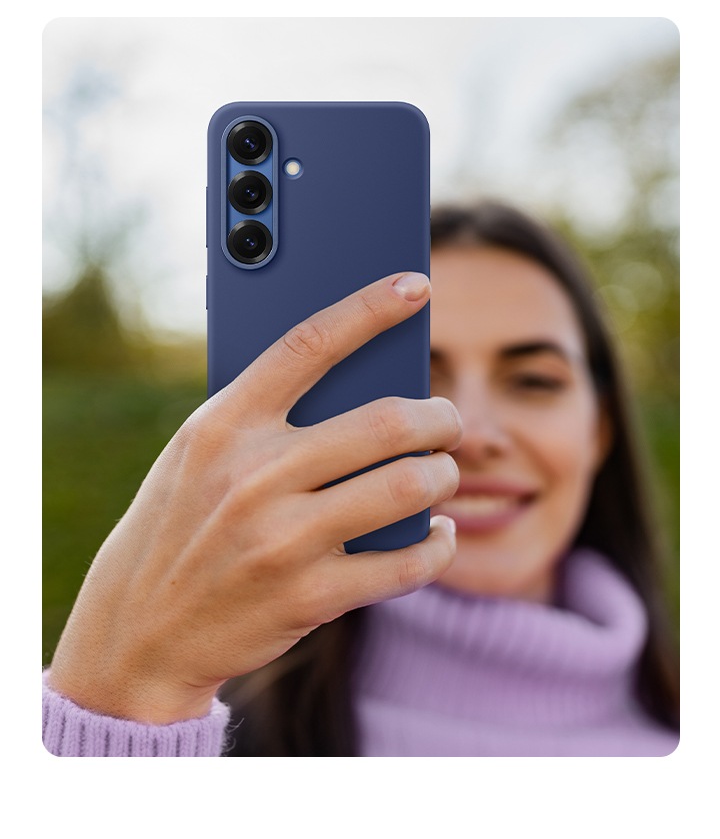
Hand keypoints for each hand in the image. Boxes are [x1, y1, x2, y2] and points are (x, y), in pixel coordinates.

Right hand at [48, 271, 460, 723]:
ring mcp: (281, 538)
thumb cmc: (181, 525)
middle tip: (448, 422)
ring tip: (441, 474)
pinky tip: (434, 533)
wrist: (139, 631)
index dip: (370, 307)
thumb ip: (265, 418)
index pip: (308, 344)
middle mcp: (253, 474)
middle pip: (385, 420)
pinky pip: (406, 563)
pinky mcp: (308, 596)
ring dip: (443, 476)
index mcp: (224, 424)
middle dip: (439, 418)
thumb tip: (362, 383)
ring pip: (407, 486)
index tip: (417, 285)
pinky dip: (435, 544)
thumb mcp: (200, 455)